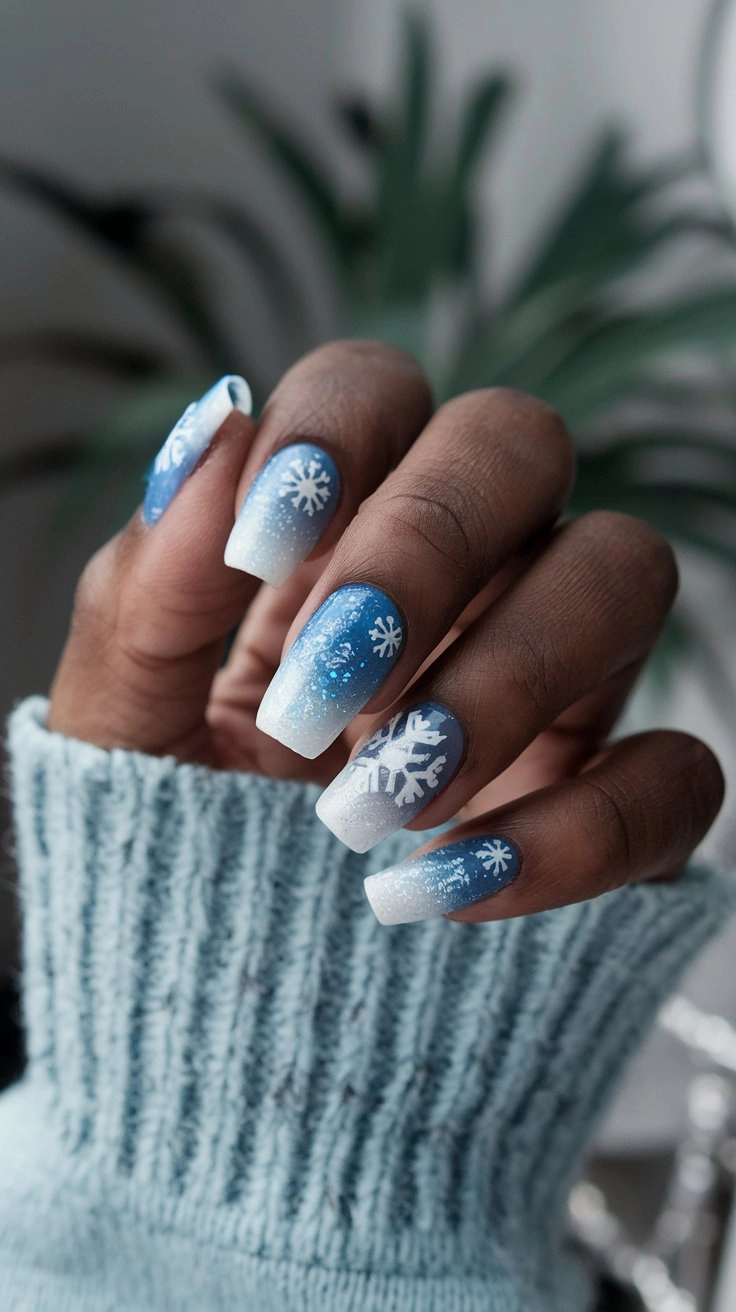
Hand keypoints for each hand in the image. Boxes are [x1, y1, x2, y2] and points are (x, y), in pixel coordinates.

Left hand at [48, 342, 723, 923]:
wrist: (227, 1016)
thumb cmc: (171, 848)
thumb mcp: (124, 728)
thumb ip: (150, 586)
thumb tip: (212, 421)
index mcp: (335, 536)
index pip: (377, 388)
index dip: (337, 430)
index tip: (260, 547)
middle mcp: (463, 579)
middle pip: (520, 442)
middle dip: (427, 543)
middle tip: (327, 686)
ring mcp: (557, 683)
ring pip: (626, 572)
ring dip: (502, 679)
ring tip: (373, 802)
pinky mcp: (620, 803)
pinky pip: (678, 774)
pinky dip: (574, 835)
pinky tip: (441, 892)